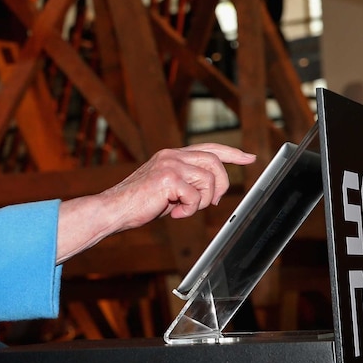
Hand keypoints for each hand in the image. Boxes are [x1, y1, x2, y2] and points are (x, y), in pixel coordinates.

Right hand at [56, 143, 255, 262]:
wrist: (114, 209)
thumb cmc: (138, 203)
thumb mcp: (167, 190)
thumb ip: (187, 184)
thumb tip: (211, 194)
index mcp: (172, 155)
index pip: (208, 148)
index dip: (231, 153)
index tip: (249, 157)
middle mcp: (172, 154)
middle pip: (214, 162)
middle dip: (221, 185)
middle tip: (212, 202)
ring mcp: (170, 164)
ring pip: (208, 180)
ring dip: (202, 201)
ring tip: (184, 209)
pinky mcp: (168, 178)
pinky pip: (196, 197)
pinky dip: (189, 211)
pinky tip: (173, 213)